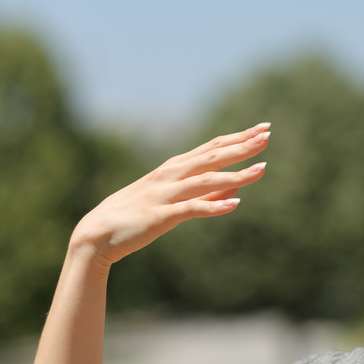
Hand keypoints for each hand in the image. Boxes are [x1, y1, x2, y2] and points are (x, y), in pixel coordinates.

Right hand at [70, 123, 270, 266]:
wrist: (96, 235)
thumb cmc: (138, 215)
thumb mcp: (175, 199)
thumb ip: (208, 191)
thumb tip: (238, 183)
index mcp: (175, 168)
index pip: (213, 146)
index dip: (239, 137)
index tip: (263, 128)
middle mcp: (171, 175)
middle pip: (213, 156)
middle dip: (242, 146)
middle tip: (267, 136)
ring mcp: (165, 194)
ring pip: (206, 179)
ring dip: (236, 174)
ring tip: (262, 170)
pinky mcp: (160, 216)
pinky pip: (191, 209)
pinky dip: (213, 206)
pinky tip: (234, 205)